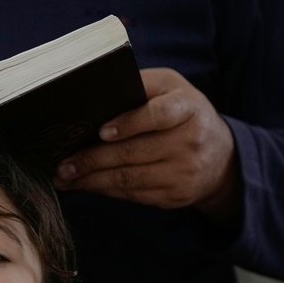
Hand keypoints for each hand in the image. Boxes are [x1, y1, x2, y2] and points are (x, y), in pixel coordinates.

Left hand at [54, 68, 241, 221]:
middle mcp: (190, 142)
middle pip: (135, 153)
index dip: (129, 124)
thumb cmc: (183, 112)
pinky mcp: (176, 196)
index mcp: (188, 108)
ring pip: (130, 179)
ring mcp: (184, 173)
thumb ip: (140, 86)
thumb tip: (95, 96)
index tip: (101, 132)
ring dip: (92, 180)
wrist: (221, 155)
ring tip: (65, 177)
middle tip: (63, 164)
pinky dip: (106, 191)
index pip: (159, 115)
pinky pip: (134, 195)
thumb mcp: (171, 88)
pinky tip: (86, 185)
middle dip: (93, 160)